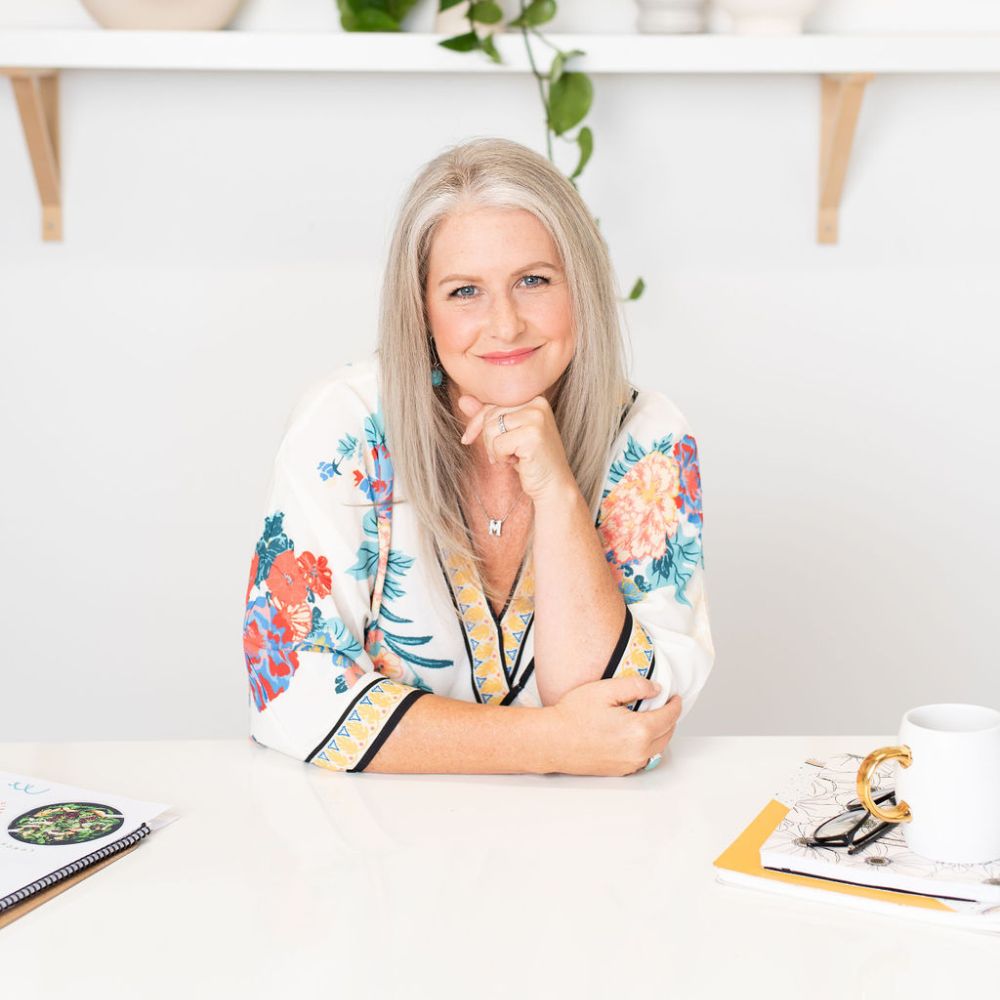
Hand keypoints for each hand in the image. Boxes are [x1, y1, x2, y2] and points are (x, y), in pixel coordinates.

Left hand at [457, 393, 574, 502]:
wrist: (553, 485)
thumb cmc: (530, 459)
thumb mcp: (507, 434)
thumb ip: (488, 416)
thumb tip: (463, 399)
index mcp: (533, 398)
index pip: (492, 404)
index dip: (476, 423)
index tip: (468, 439)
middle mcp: (537, 403)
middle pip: (490, 415)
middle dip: (487, 439)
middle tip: (500, 455)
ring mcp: (537, 418)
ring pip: (491, 429)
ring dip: (494, 449)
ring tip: (510, 457)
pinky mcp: (533, 435)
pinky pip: (498, 444)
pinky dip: (501, 458)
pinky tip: (517, 462)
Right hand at [544, 676, 682, 776]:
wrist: (552, 741)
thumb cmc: (572, 716)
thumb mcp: (604, 690)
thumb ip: (635, 686)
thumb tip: (656, 689)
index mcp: (637, 730)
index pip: (669, 717)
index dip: (675, 704)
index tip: (674, 697)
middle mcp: (637, 751)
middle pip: (667, 734)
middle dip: (670, 718)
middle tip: (664, 705)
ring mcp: (629, 764)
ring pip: (657, 748)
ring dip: (660, 733)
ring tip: (650, 718)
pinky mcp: (619, 770)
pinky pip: (643, 758)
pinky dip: (647, 746)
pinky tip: (635, 734)